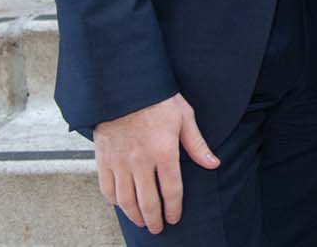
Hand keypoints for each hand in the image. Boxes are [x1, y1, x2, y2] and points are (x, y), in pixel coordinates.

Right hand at [92, 93, 219, 233]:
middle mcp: (141, 161)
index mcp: (164, 152)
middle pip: (148, 201)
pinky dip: (114, 201)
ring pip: (125, 200)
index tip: (175, 218)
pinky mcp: (103, 159)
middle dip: (154, 219)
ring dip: (134, 215)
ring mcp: (120, 162)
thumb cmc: (158, 100)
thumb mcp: (184, 118)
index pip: (171, 190)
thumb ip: (197, 145)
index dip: (174, 208)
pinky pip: (106, 188)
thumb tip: (213, 164)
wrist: (124, 87)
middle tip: (158, 228)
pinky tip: (122, 205)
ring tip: (142, 222)